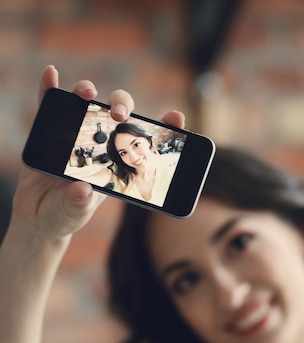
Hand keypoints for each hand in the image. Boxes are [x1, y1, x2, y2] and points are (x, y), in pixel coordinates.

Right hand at [12, 65, 184, 243]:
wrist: (36, 217)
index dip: (162, 128)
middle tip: (119, 115)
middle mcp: (99, 145)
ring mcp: (74, 135)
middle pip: (117, 114)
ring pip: (87, 103)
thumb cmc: (64, 216)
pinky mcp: (48, 131)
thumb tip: (82, 190)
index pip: (143, 142)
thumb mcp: (74, 213)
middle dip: (122, 106)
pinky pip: (49, 104)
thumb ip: (79, 204)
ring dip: (88, 91)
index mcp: (116, 165)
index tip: (176, 117)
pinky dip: (49, 88)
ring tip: (87, 94)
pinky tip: (51, 74)